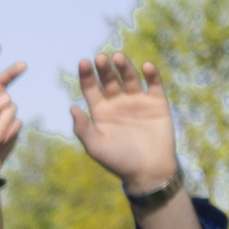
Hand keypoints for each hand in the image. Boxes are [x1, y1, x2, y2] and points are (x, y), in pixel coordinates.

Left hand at [0, 44, 24, 177]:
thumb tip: (7, 97)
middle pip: (3, 82)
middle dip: (12, 73)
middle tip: (23, 65)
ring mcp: (0, 114)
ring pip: (10, 107)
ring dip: (2, 123)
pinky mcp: (12, 125)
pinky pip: (16, 121)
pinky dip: (8, 131)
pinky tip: (0, 141)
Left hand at [71, 53, 178, 194]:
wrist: (148, 171)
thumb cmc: (118, 161)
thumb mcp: (96, 147)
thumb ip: (83, 128)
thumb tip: (71, 108)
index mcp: (100, 112)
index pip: (91, 88)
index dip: (87, 75)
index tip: (84, 63)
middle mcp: (117, 103)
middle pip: (109, 80)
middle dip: (105, 69)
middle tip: (100, 58)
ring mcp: (137, 101)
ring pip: (130, 78)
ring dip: (124, 67)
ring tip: (118, 57)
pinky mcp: (157, 103)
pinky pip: (154, 84)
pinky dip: (151, 74)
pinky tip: (146, 66)